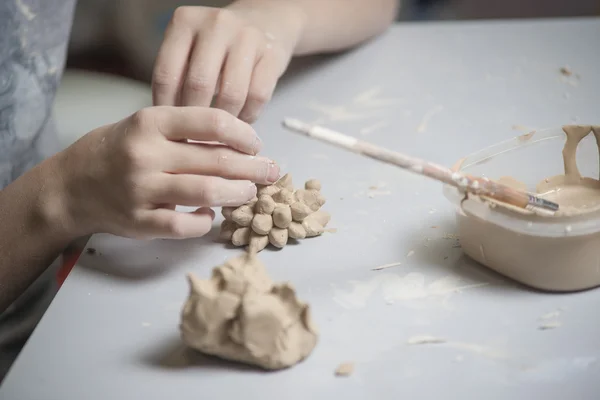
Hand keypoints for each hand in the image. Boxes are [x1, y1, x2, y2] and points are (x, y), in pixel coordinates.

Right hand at [50, 106, 279, 239]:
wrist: (70, 185)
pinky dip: (203, 222)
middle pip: (217, 160)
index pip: (212, 122)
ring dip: (237, 193)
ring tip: (250, 192)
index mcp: (151, 122)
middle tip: (270, 172)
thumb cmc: (117, 151)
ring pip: (205, 192)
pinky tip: (210, 216)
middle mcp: (146, 154)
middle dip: (253, 168)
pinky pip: (183, 225)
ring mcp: (141, 189)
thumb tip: (239, 145)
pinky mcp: (139, 221)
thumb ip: (186, 133)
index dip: (243, 134)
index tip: (256, 144)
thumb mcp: (145, 127)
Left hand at [152, 2, 305, 121]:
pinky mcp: (272, 54)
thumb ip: (178, 74)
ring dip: (226, 122)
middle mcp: (215, 25)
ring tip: (221, 131)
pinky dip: (249, 116)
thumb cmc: (220, 44)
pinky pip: (258, 97)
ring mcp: (246, 37)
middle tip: (197, 135)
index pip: (166, 75)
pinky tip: (242, 120)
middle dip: (197, 118)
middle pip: (198, 86)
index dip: (167, 108)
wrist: (266, 21)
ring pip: (231, 95)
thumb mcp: (191, 46)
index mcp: (185, 22)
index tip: (172, 127)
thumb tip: (169, 122)